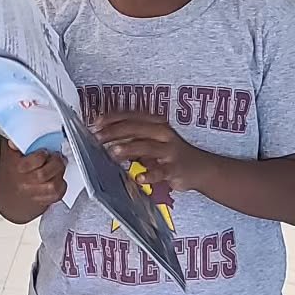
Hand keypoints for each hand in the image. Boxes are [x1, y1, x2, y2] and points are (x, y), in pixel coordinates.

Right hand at [0, 140, 66, 222]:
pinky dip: (61, 186)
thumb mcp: (8, 153)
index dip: (42, 155)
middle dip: (55, 163)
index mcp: (14, 167)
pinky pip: (57, 194)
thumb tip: (16, 136)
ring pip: (53, 186)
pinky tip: (56, 179)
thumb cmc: (10, 172)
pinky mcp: (42, 201)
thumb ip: (13, 141)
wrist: (8, 196)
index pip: (35, 160)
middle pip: (44, 174)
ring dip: (59, 175)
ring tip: (57, 168)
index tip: (44, 151)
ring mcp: (32, 193)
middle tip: (56, 158)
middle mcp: (22, 182)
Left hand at [91, 112, 212, 193]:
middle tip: (97, 137)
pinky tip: (138, 177)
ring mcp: (169, 151)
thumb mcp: (150, 141)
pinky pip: (161, 171)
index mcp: (155, 123)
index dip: (111, 118)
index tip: (95, 123)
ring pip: (146, 146)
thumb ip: (130, 138)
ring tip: (112, 152)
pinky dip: (149, 174)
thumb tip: (103, 136)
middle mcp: (162, 133)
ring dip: (128, 149)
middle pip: (135, 128)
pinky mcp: (175, 168)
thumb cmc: (169, 153)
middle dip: (114, 131)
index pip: (130, 116)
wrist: (200, 168)